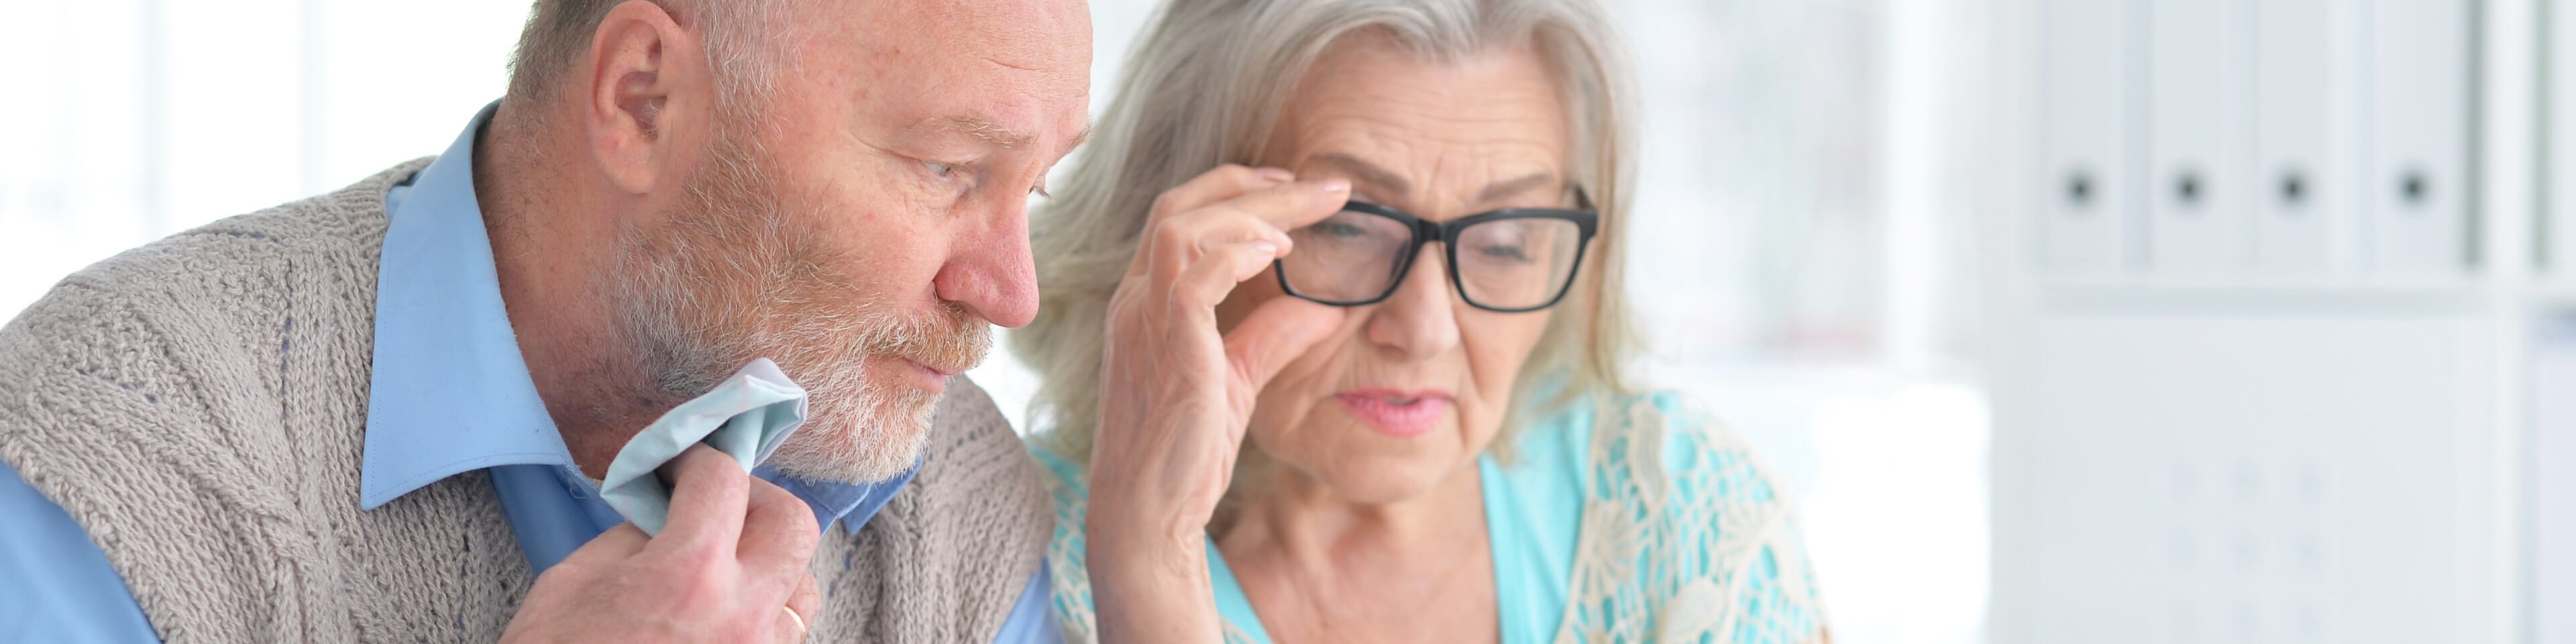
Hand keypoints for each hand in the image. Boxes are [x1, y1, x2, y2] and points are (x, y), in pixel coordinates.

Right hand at [501, 445, 822, 642]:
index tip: (681, 466)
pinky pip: (784, 634)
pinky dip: (763, 611)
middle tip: (716, 503)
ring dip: (768, 562)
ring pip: (802, 585)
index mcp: (688, 577)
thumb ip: (635, 535)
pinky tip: (721, 612)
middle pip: (794, 525)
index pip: (724, 482)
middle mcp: (742, 617)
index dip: (698, 460)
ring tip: (721, 564)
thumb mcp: (574, 582)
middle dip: (758, 500)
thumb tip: (668, 513)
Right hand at [1085, 165, 1348, 641]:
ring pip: (1182, 225)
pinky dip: (1236, 252)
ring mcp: (1142, 320)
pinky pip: (1192, 274)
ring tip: (1302, 222)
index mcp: (1144, 302)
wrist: (1147, 513)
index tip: (1292, 186)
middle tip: (1323, 185)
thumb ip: (1271, 337)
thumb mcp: (1236, 380)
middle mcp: (1134, 301)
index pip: (1179, 216)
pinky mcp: (1164, 346)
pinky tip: (1277, 256)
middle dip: (1253, 184)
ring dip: (1248, 211)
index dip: (1234, 190)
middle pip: (1181, 206)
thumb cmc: (1184, 452)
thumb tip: (1326, 309)